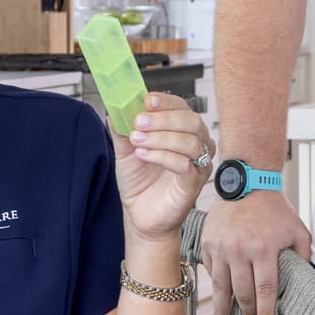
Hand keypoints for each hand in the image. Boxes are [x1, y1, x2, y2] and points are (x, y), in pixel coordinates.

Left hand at [112, 93, 211, 240]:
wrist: (140, 214)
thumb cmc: (139, 181)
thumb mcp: (125, 150)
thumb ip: (122, 129)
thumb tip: (115, 107)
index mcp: (181, 130)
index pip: (181, 107)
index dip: (166, 101)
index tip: (147, 100)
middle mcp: (196, 144)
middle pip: (191, 120)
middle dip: (163, 119)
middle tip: (138, 122)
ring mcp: (198, 164)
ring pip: (189, 141)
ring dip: (160, 137)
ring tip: (136, 141)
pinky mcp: (194, 183)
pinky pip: (185, 164)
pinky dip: (163, 156)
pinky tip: (144, 155)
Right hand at [199, 182, 309, 314]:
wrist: (246, 183)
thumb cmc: (275, 209)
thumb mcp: (298, 231)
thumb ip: (304, 257)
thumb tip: (307, 282)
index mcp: (263, 249)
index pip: (265, 291)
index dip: (267, 314)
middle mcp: (239, 251)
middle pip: (243, 294)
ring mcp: (220, 248)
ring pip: (221, 289)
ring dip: (223, 312)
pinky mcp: (207, 244)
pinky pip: (212, 273)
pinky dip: (218, 287)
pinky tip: (221, 298)